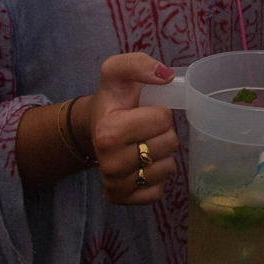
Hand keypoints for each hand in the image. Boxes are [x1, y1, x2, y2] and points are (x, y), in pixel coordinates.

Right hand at [86, 54, 179, 205]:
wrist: (94, 128)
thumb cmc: (113, 100)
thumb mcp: (118, 72)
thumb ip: (139, 64)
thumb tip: (166, 75)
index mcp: (108, 133)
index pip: (163, 119)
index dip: (159, 111)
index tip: (142, 111)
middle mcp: (110, 165)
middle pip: (169, 144)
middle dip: (163, 132)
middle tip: (143, 129)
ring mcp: (115, 185)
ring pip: (168, 168)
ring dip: (162, 154)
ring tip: (142, 144)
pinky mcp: (122, 200)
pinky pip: (160, 190)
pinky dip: (157, 176)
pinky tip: (142, 165)